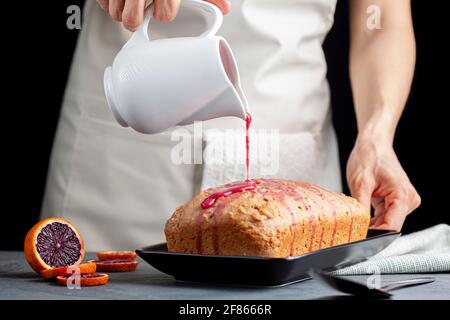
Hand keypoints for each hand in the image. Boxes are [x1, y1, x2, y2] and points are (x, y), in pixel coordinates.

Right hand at [97, 0, 230, 30]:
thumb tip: (223, 7)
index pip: (164, 15)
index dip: (164, 13)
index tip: (163, 7)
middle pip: (131, 21)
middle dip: (137, 19)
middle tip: (142, 12)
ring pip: (116, 14)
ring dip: (123, 11)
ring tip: (131, 1)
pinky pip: (103, 4)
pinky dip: (110, 2)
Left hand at [346, 136, 420, 230]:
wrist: (373, 144)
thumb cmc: (369, 157)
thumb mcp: (360, 183)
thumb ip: (361, 207)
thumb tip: (359, 226)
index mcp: (402, 195)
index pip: (392, 226)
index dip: (375, 235)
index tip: (358, 237)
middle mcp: (407, 200)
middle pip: (389, 226)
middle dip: (371, 229)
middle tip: (351, 228)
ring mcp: (403, 201)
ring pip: (386, 222)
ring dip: (370, 223)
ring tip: (355, 216)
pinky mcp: (396, 201)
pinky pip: (384, 216)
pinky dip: (372, 218)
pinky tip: (361, 213)